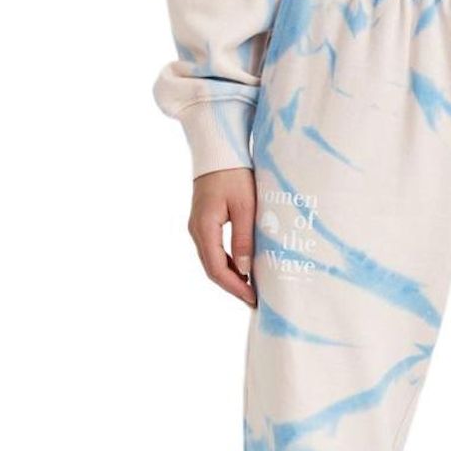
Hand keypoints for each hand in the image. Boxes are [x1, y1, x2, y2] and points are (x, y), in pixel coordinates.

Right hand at [188, 168, 257, 305]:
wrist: (219, 150)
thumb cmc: (234, 174)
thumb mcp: (245, 207)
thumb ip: (244, 239)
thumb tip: (245, 271)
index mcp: (204, 228)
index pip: (216, 268)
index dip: (235, 287)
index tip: (253, 298)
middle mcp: (196, 231)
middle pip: (212, 269)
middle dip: (233, 287)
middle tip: (254, 300)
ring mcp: (197, 228)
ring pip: (212, 262)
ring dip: (230, 278)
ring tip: (251, 289)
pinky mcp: (203, 224)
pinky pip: (213, 251)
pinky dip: (227, 265)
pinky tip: (243, 271)